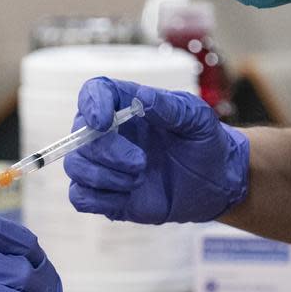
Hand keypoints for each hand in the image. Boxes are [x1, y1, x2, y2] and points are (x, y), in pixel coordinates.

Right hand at [64, 77, 249, 223]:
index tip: (103, 121)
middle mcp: (108, 132)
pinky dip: (99, 199)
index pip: (93, 92)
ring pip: (75, 166)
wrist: (215, 183)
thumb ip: (171, 107)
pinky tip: (127, 197)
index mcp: (126, 104)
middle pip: (80, 135)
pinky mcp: (105, 194)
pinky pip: (80, 197)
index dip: (91, 104)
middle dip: (108, 152)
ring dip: (104, 176)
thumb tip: (142, 98)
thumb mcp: (198, 119)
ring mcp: (104, 164)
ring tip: (139, 180)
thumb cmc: (204, 142)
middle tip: (141, 163)